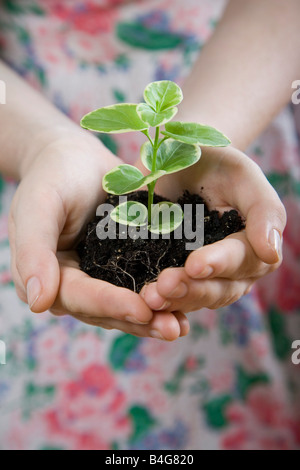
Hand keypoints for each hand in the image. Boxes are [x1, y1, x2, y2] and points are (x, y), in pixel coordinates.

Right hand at [9, 131, 188, 339]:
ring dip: (155, 316)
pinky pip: (143, 283)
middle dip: (139, 320)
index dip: (110, 304)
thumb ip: (33, 251)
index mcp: (47, 276)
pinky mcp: (125, 264)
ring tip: (182, 325)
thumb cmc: (53, 176)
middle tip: (172, 328)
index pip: (79, 297)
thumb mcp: (38, 205)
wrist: (76, 158)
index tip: (141, 310)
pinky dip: (164, 296)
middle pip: (106, 310)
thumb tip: (38, 303)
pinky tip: (189, 302)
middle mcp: (75, 284)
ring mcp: (101, 276)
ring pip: (127, 304)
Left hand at [139, 146, 285, 313]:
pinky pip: (173, 299)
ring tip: (150, 298)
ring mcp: (205, 278)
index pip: (242, 260)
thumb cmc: (216, 165)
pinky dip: (160, 302)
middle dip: (193, 288)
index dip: (219, 264)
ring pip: (196, 298)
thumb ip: (264, 209)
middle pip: (220, 289)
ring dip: (174, 300)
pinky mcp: (177, 278)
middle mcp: (234, 270)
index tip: (194, 264)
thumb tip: (271, 252)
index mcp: (253, 245)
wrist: (179, 162)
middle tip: (165, 285)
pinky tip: (142, 301)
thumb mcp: (242, 175)